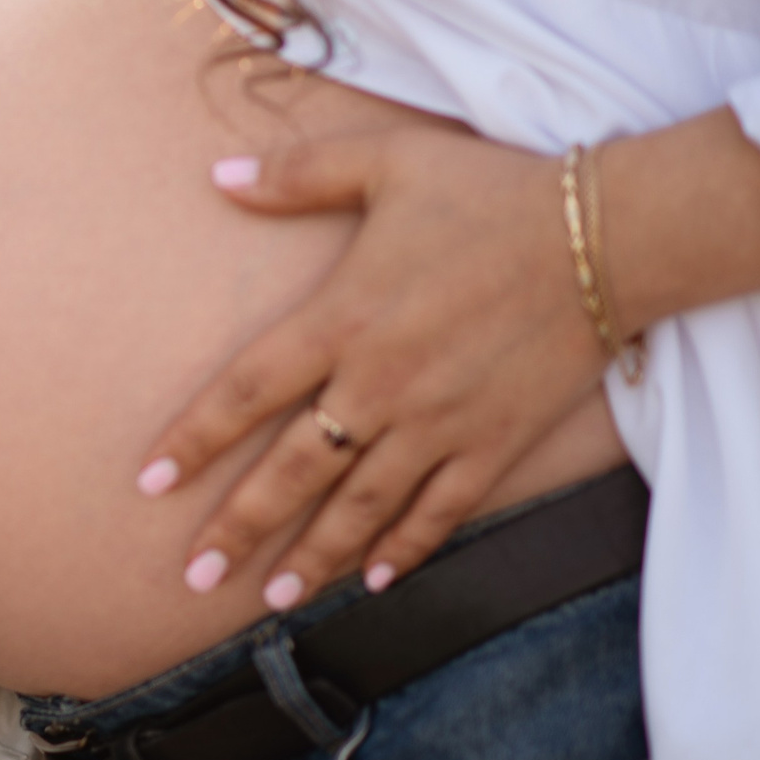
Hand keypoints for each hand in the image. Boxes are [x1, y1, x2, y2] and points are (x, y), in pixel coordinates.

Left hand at [136, 128, 610, 606]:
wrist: (610, 234)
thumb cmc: (493, 191)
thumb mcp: (386, 160)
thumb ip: (296, 174)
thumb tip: (215, 174)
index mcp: (341, 320)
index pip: (245, 393)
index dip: (193, 441)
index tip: (149, 484)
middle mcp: (380, 384)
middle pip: (291, 472)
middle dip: (238, 529)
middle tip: (194, 577)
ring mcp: (439, 422)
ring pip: (360, 507)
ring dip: (313, 557)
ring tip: (271, 599)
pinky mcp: (495, 442)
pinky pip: (440, 510)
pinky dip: (407, 548)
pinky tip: (376, 580)